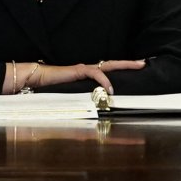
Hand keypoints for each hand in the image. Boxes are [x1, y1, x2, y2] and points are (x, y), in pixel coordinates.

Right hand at [17, 59, 146, 94]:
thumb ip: (83, 102)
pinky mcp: (79, 70)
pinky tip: (110, 89)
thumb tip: (93, 117)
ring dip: (124, 66)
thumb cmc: (52, 89)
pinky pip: (96, 73)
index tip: (136, 70)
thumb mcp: (72, 97)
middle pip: (114, 65)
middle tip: (144, 63)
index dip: (123, 70)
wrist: (36, 80)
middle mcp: (90, 70)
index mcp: (89, 75)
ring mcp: (85, 69)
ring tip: (137, 66)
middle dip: (130, 64)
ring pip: (109, 66)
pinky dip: (105, 80)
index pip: (109, 71)